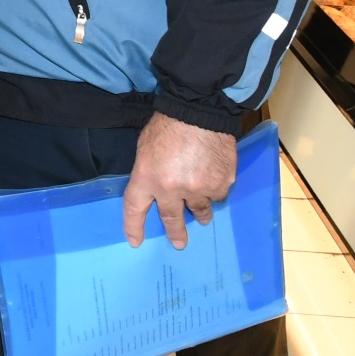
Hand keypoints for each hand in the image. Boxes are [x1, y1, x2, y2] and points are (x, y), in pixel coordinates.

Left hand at [122, 113, 237, 249]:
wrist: (200, 112)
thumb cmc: (168, 124)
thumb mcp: (145, 147)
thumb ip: (149, 172)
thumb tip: (156, 189)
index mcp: (147, 178)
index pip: (135, 209)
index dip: (133, 227)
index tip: (135, 242)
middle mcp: (171, 189)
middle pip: (171, 218)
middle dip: (175, 232)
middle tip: (179, 243)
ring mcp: (198, 188)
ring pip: (199, 209)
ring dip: (199, 213)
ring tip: (202, 217)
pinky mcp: (220, 184)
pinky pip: (217, 195)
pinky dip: (214, 192)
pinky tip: (213, 182)